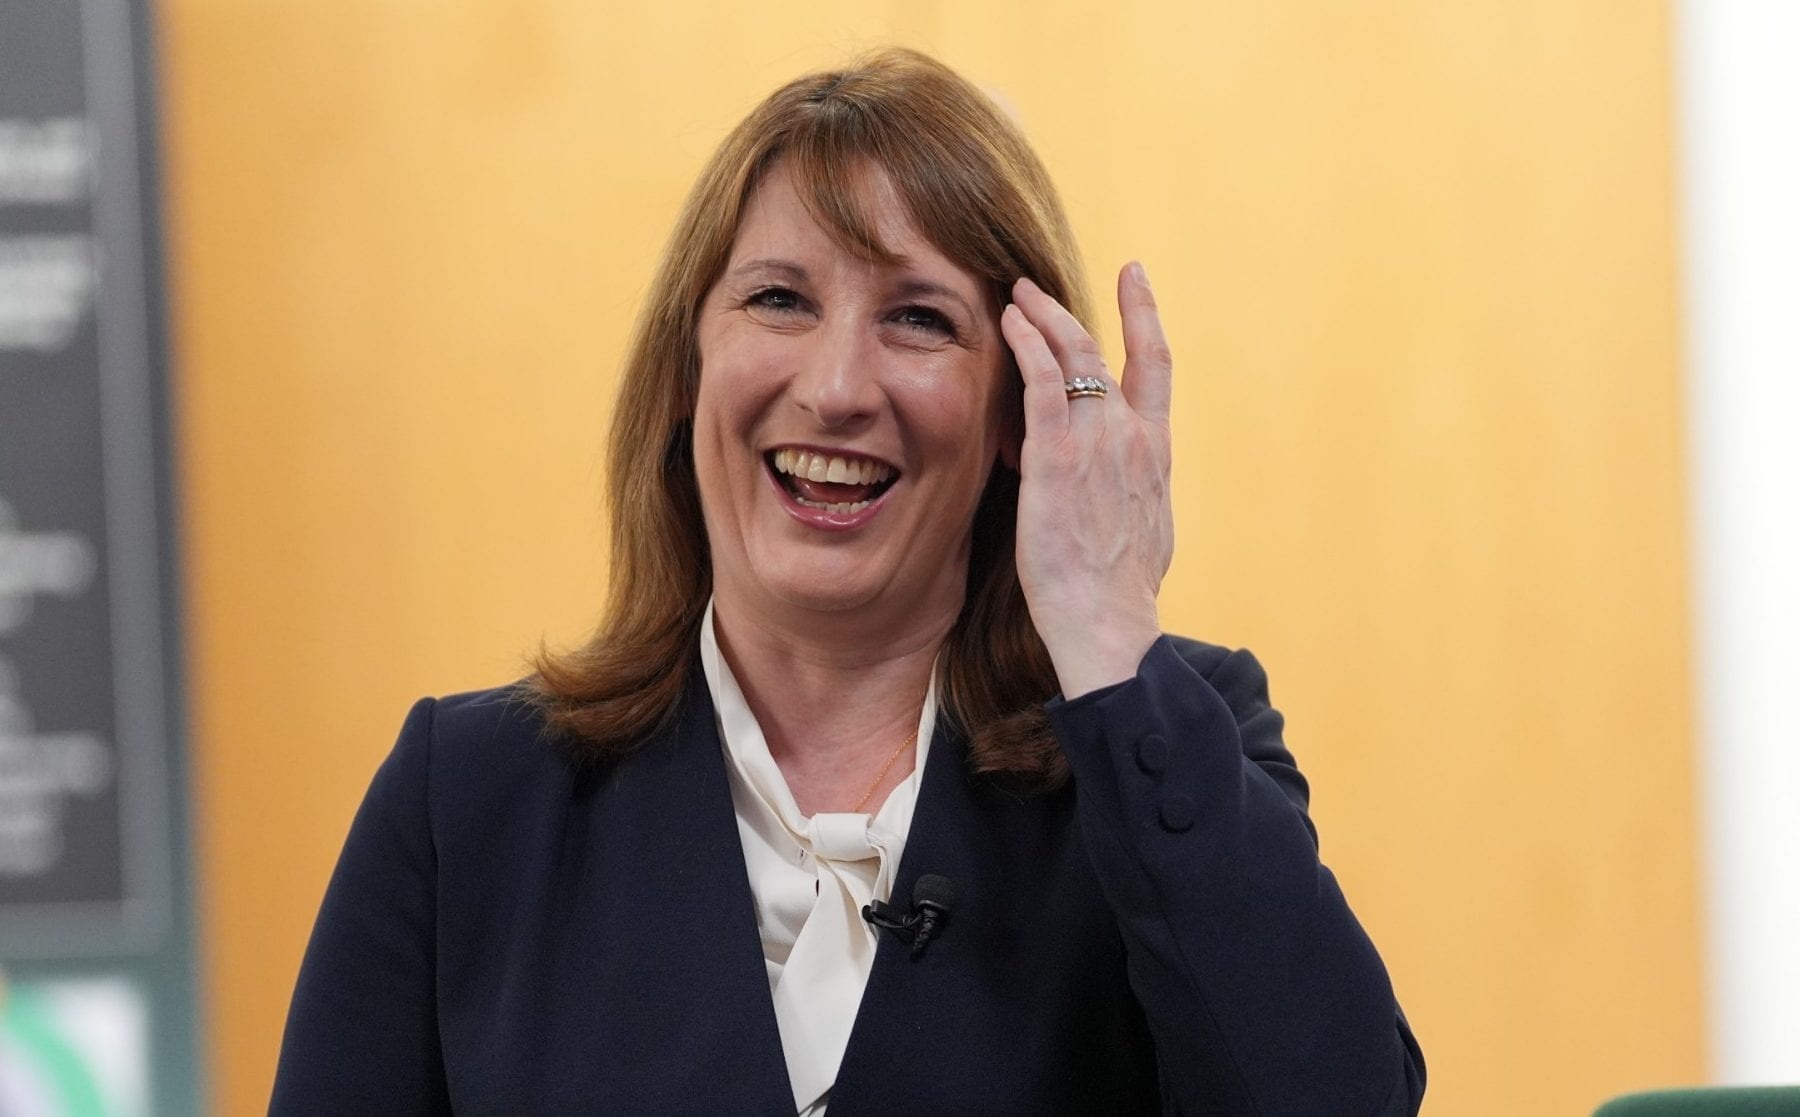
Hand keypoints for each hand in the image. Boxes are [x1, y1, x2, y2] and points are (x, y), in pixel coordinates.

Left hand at [999, 263, 1174, 698]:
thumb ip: (1133, 493)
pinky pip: (1042, 382)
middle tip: (1036, 288)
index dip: (1143, 314)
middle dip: (1066, 311)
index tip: (1134, 277)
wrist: (1110, 621)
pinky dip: (1027, 344)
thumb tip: (1122, 491)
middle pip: (1100, 351)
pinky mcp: (1057, 457)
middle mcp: (1130, 435)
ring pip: (1070, 357)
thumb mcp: (1146, 530)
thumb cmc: (1122, 592)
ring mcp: (1096, 442)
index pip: (1156, 364)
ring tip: (1014, 298)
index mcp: (1154, 451)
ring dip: (1040, 318)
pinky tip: (1010, 323)